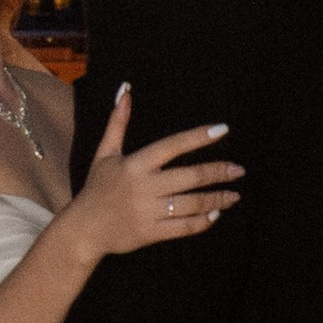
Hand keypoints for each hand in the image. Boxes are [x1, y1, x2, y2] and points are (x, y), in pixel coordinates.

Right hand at [62, 83, 241, 260]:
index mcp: (135, 164)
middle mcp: (144, 187)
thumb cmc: (96, 188)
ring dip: (217, 199)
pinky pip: (184, 227)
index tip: (223, 130)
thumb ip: (118, 122)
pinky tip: (215, 214)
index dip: (199, 136)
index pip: (173, 145)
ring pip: (192, 204)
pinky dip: (203, 221)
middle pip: (190, 176)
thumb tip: (124, 89)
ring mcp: (148, 211)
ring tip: (233, 195)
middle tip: (238, 170)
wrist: (83, 230)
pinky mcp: (151, 233)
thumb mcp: (105, 154)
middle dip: (218, 172)